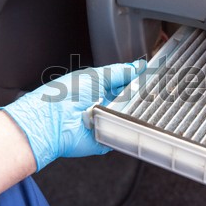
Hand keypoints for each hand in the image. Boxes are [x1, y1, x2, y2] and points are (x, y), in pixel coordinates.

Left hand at [1, 61, 144, 170]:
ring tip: (133, 105)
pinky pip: (124, 135)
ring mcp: (107, 123)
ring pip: (132, 117)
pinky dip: (128, 129)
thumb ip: (120, 72)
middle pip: (132, 101)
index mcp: (100, 88)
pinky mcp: (108, 139)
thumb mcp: (96, 76)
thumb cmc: (64, 96)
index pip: (126, 84)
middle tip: (150, 91)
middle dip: (140, 96)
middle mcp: (104, 106)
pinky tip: (126, 121)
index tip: (153, 77)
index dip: (139, 80)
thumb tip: (138, 66)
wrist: (51, 122)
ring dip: (135, 112)